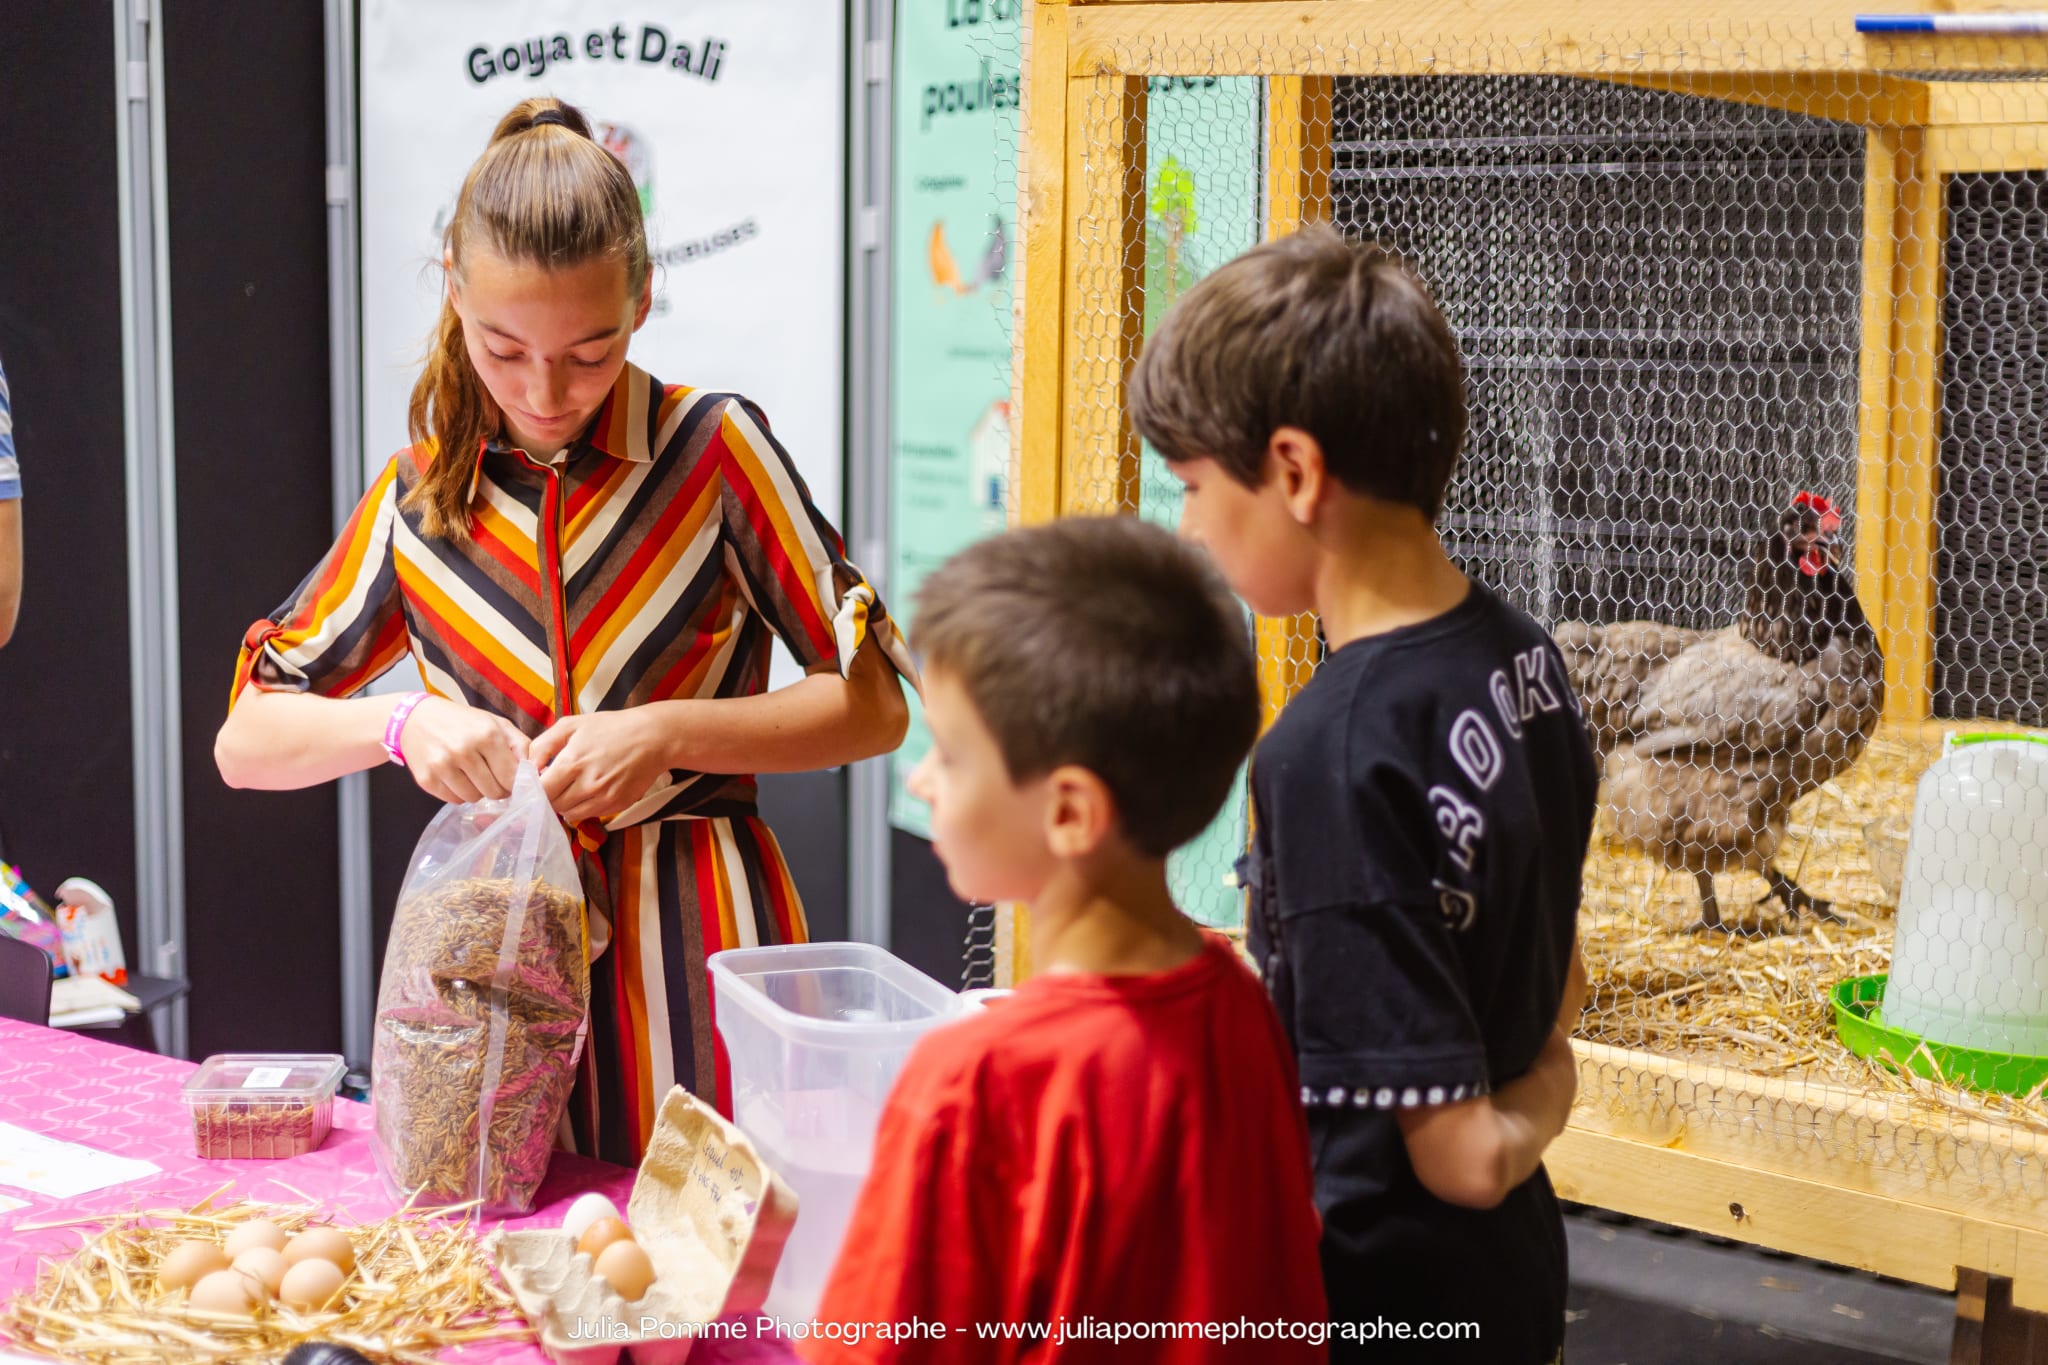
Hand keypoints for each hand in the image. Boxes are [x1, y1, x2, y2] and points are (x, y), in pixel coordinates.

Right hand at [397, 696, 527, 803]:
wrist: (416, 718)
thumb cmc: (463, 722)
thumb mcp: (496, 723)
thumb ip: (520, 746)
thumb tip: (536, 772)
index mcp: (487, 735)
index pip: (512, 778)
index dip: (515, 782)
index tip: (512, 778)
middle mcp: (463, 751)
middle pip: (495, 792)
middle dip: (498, 787)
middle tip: (491, 775)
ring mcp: (442, 766)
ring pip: (474, 798)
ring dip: (478, 791)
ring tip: (472, 773)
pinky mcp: (426, 779)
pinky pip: (454, 800)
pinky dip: (459, 793)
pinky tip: (456, 776)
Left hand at [529, 709, 672, 825]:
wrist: (653, 738)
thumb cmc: (611, 727)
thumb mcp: (572, 724)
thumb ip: (543, 744)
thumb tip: (528, 766)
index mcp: (573, 762)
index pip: (541, 791)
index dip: (535, 787)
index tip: (539, 780)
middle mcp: (588, 785)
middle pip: (554, 805)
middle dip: (550, 795)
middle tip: (556, 782)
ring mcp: (604, 798)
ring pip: (570, 814)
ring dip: (566, 803)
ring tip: (573, 786)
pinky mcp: (617, 805)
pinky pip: (590, 814)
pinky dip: (584, 806)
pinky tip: (590, 789)